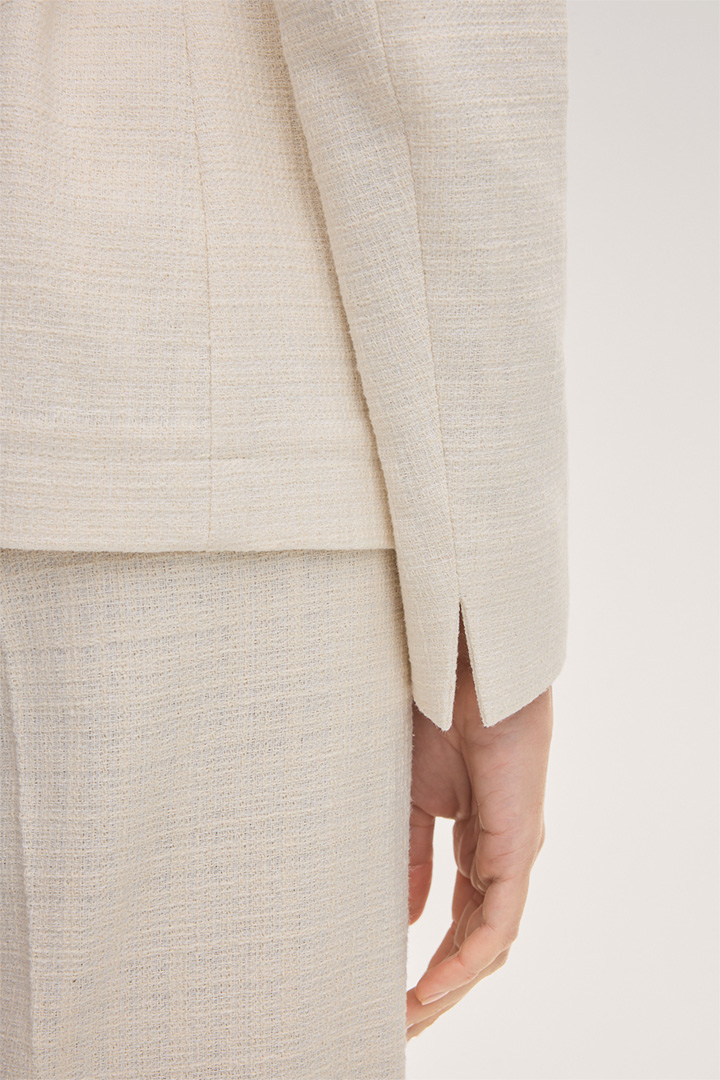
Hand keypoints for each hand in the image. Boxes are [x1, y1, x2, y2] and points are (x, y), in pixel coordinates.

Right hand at [405, 615, 553, 1040]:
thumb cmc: (437, 719)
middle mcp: (501, 858)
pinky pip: (499, 921)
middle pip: (478, 944)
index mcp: (477, 844)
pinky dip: (467, 959)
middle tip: (398, 1022)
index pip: (461, 923)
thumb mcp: (412, 801)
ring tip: (410, 1017)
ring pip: (491, 944)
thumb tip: (404, 920)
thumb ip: (411, 859)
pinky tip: (435, 985)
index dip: (432, 964)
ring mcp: (512, 854)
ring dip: (452, 986)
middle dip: (441, 990)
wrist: (462, 669)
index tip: (392, 994)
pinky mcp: (515, 844)